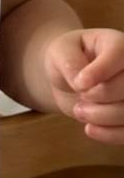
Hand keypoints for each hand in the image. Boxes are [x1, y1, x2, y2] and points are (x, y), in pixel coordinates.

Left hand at [44, 28, 123, 143]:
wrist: (70, 77)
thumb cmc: (67, 58)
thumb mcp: (60, 52)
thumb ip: (69, 63)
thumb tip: (81, 83)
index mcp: (116, 43)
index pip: (119, 54)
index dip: (100, 72)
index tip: (79, 84)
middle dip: (99, 96)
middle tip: (79, 97)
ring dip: (102, 116)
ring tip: (78, 111)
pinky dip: (110, 134)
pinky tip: (90, 129)